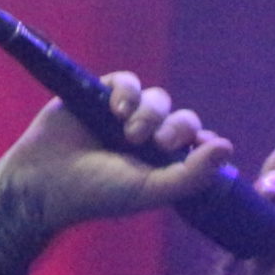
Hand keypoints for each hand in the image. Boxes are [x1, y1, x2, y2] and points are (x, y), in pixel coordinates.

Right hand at [0, 72, 237, 245]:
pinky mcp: (100, 95)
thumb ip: (192, 175)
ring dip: (150, 111)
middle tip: (158, 143)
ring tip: (129, 130)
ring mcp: (125, 116)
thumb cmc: (99, 193)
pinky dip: (127, 91)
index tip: (195, 146)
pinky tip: (117, 108)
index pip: (196, 142)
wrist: (47, 181)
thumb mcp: (151, 190)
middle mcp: (148, 138)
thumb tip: (227, 147)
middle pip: (181, 118)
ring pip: (157, 98)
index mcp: (163, 163)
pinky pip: (127, 81)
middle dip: (176, 127)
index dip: (200, 140)